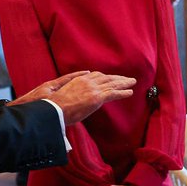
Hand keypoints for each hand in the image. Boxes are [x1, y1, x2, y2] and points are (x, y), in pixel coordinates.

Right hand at [19, 71, 134, 123]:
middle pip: (107, 78)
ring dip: (124, 83)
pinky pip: (113, 94)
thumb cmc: (56, 106)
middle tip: (127, 78)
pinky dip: (123, 93)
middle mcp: (88, 82)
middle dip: (118, 78)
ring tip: (132, 82)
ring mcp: (93, 89)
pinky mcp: (97, 98)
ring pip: (112, 84)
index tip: (112, 78)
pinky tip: (130, 92)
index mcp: (80, 80)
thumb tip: (77, 98)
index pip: (97, 76)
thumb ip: (73, 93)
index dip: (106, 77)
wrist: (54, 109)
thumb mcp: (65, 95)